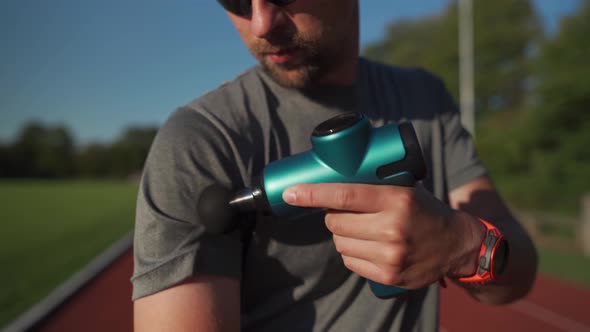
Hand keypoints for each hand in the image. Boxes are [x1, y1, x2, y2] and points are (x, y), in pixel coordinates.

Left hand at [282, 183, 482, 288]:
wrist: (456, 245)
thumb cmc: (424, 210)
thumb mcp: (404, 188)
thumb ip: (372, 184)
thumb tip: (329, 176)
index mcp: (396, 199)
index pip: (344, 195)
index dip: (312, 194)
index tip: (290, 193)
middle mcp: (393, 227)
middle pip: (335, 222)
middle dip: (333, 215)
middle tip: (347, 212)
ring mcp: (391, 255)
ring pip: (339, 242)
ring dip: (342, 235)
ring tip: (362, 229)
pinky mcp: (388, 275)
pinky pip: (349, 261)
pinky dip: (351, 252)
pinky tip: (368, 246)